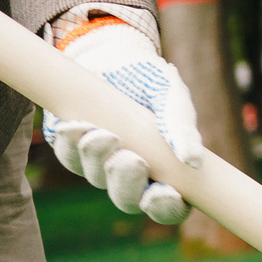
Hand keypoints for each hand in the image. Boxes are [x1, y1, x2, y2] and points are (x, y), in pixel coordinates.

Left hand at [44, 19, 207, 224]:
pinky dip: (72, 144)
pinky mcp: (71, 149)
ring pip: (97, 179)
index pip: (170, 206)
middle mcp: (132, 174)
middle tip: (130, 160)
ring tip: (102, 133)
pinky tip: (77, 124)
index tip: (163, 193)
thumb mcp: (170, 93)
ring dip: (99, 159)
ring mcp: (100, 165)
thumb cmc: (148, 78)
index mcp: (165, 169)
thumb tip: (192, 160)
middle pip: (128, 200)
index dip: (166, 207)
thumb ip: (182, 124)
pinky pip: (69, 157)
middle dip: (127, 184)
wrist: (110, 54)